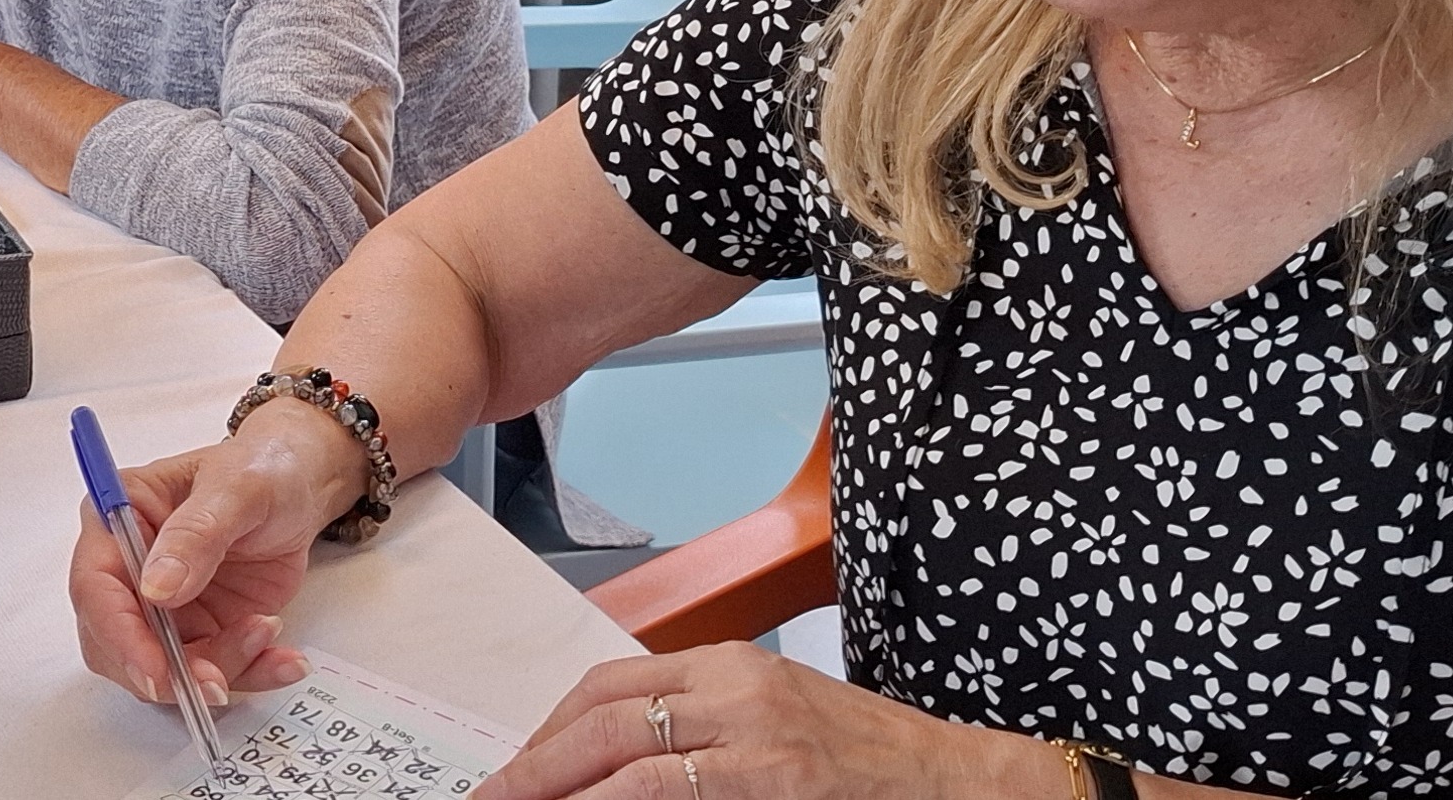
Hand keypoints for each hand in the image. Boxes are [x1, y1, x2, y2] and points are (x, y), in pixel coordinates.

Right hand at [69, 402, 366, 711]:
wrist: (299, 488)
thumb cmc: (261, 469)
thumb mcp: (237, 488)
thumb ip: (197, 533)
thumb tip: (157, 587)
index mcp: (117, 519)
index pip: (95, 587)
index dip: (119, 635)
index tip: (155, 669)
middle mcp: (129, 569)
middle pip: (119, 643)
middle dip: (168, 671)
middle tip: (215, 682)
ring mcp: (162, 607)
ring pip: (165, 669)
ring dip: (218, 669)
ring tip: (268, 633)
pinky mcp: (200, 631)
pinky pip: (213, 671)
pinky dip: (249, 673)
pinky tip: (283, 658)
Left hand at [475, 644, 1049, 799]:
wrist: (960, 782)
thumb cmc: (871, 763)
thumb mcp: (779, 721)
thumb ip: (707, 729)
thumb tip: (619, 766)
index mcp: (731, 665)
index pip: (612, 682)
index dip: (552, 726)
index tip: (518, 765)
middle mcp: (735, 683)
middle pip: (602, 710)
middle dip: (535, 758)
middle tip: (492, 794)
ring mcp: (755, 729)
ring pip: (621, 747)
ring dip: (555, 785)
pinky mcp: (775, 774)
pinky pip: (666, 787)